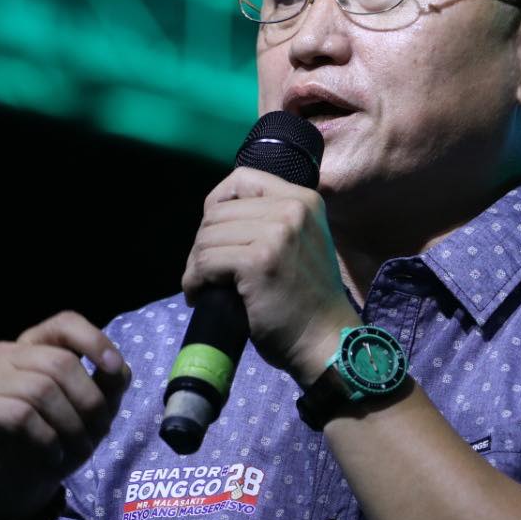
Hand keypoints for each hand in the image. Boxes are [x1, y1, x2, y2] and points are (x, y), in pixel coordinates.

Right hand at [0, 311, 130, 519]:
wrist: (18, 486)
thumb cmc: (56, 441)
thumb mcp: (92, 412)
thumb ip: (107, 386)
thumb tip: (117, 368)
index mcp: (36, 346)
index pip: (64, 323)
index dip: (93, 340)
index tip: (114, 369)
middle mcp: (7, 354)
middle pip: (60, 362)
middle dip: (90, 402)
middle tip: (99, 433)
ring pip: (41, 389)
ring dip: (71, 426)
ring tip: (79, 450)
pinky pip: (20, 414)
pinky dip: (46, 438)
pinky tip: (52, 454)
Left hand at [180, 166, 359, 385]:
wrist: (325, 340)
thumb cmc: (307, 301)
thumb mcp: (300, 244)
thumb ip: (271, 222)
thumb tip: (217, 216)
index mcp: (304, 200)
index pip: (242, 179)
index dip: (217, 204)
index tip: (214, 234)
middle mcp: (293, 209)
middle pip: (218, 211)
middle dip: (204, 243)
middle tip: (206, 272)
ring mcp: (277, 233)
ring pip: (208, 237)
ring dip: (196, 265)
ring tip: (203, 286)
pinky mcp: (259, 260)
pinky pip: (206, 261)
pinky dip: (195, 280)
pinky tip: (199, 295)